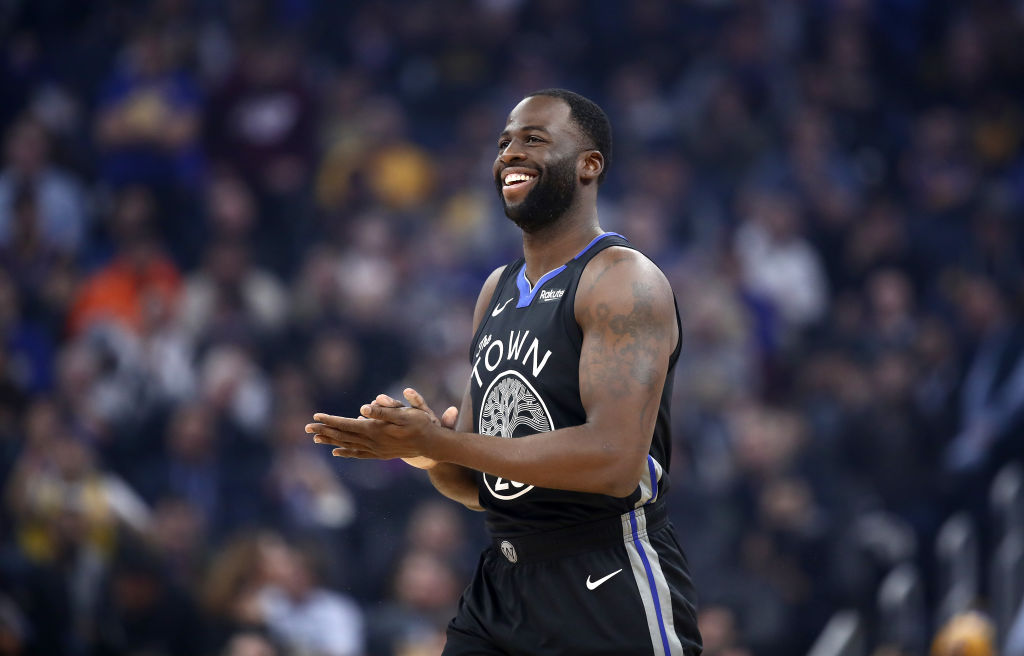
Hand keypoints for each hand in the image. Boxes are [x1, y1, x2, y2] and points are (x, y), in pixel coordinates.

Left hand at [307, 388, 455, 465]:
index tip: (315, 416)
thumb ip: (384, 411)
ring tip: (316, 438)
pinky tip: (337, 452)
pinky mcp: (381, 454)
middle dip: (324, 431)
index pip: (347, 424)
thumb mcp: (405, 414)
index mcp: (375, 430)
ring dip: (331, 441)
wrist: (433, 446)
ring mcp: (376, 450)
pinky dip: (346, 452)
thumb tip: (364, 408)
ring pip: (348, 445)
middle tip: (306, 428)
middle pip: (343, 436)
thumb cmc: (421, 425)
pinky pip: (358, 454)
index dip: (331, 420)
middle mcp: (372, 442)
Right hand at [371, 390, 457, 468]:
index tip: (407, 392)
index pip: (417, 404)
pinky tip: (360, 418)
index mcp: (422, 414)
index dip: (413, 398)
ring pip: (386, 414)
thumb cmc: (437, 440)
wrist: (430, 453)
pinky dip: (371, 420)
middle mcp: (408, 415)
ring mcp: (397, 421)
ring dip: (377, 410)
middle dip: (389, 402)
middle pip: (398, 407)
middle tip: (379, 399)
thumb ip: (448, 422)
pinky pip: (379, 424)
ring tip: (369, 406)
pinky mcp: (390, 429)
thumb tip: (453, 410)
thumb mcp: (444, 432)